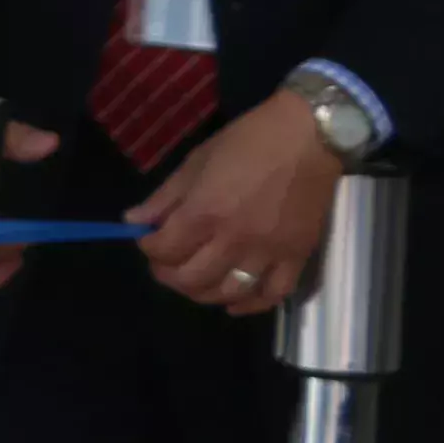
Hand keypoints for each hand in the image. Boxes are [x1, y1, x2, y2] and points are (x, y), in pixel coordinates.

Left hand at [131, 94, 344, 315]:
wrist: (310, 137)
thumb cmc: (249, 141)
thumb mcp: (197, 161)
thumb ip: (164, 197)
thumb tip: (133, 222)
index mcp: (205, 212)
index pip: (164, 250)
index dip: (149, 248)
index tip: (148, 240)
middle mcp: (234, 240)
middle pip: (191, 279)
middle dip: (169, 275)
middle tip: (167, 264)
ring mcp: (267, 253)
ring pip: (228, 293)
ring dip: (205, 293)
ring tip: (197, 280)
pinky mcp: (297, 257)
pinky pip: (272, 295)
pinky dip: (251, 305)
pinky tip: (234, 301)